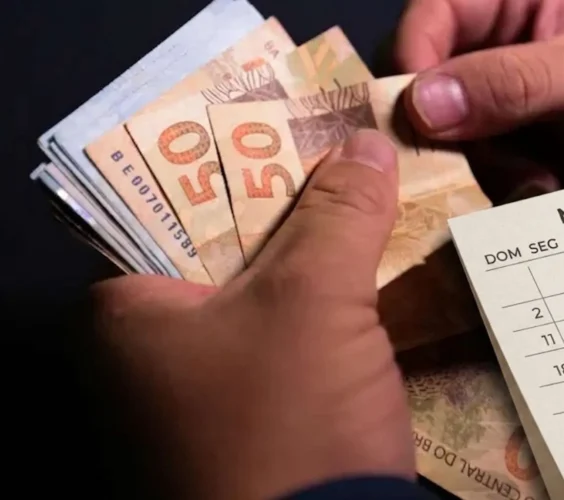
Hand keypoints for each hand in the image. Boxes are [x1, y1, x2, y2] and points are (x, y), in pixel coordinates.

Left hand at [92, 130, 414, 499]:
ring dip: (319, 256)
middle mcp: (147, 351)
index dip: (247, 160)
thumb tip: (368, 143)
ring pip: (266, 292)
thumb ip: (339, 215)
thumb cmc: (286, 423)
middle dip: (295, 206)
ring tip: (369, 197)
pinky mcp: (251, 416)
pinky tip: (371, 273)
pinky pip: (290, 337)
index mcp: (125, 313)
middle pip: (230, 246)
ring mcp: (199, 388)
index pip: (178, 203)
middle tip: (346, 156)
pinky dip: (327, 307)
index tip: (302, 130)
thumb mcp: (314, 303)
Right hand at [396, 0, 563, 191]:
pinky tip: (536, 186)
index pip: (433, 16)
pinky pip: (468, 170)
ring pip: (441, 136)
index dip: (413, 61)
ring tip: (535, 178)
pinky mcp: (506, 153)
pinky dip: (492, 186)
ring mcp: (497, 106)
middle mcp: (495, 49)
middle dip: (443, 128)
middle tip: (475, 159)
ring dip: (478, 165)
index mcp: (514, 2)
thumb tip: (421, 106)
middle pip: (424, 83)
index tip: (415, 118)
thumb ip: (515, 81)